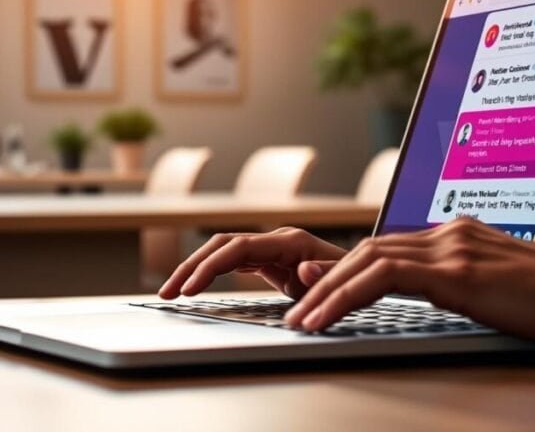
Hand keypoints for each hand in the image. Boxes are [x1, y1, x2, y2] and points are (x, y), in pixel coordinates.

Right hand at [158, 227, 346, 299]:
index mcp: (289, 242)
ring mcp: (270, 249)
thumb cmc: (357, 278)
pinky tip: (193, 288)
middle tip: (167, 293)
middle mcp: (275, 240)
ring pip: (221, 253)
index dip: (210, 266)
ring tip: (169, 293)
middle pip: (221, 246)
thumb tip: (306, 270)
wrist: (367, 274)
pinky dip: (209, 274)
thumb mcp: (344, 281)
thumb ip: (324, 276)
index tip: (191, 289)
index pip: (238, 248)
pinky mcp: (268, 261)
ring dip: (194, 270)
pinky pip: (230, 263)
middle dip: (191, 267)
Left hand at [283, 217, 534, 344]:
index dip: (346, 269)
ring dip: (327, 291)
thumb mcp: (498, 286)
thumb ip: (463, 282)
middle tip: (296, 308)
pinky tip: (328, 315)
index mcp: (453, 236)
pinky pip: (385, 275)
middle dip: (326, 280)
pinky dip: (347, 294)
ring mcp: (449, 246)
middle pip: (367, 249)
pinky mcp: (455, 268)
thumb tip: (441, 295)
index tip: (318, 291)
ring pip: (366, 259)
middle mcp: (445, 233)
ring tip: (301, 320)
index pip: (385, 248)